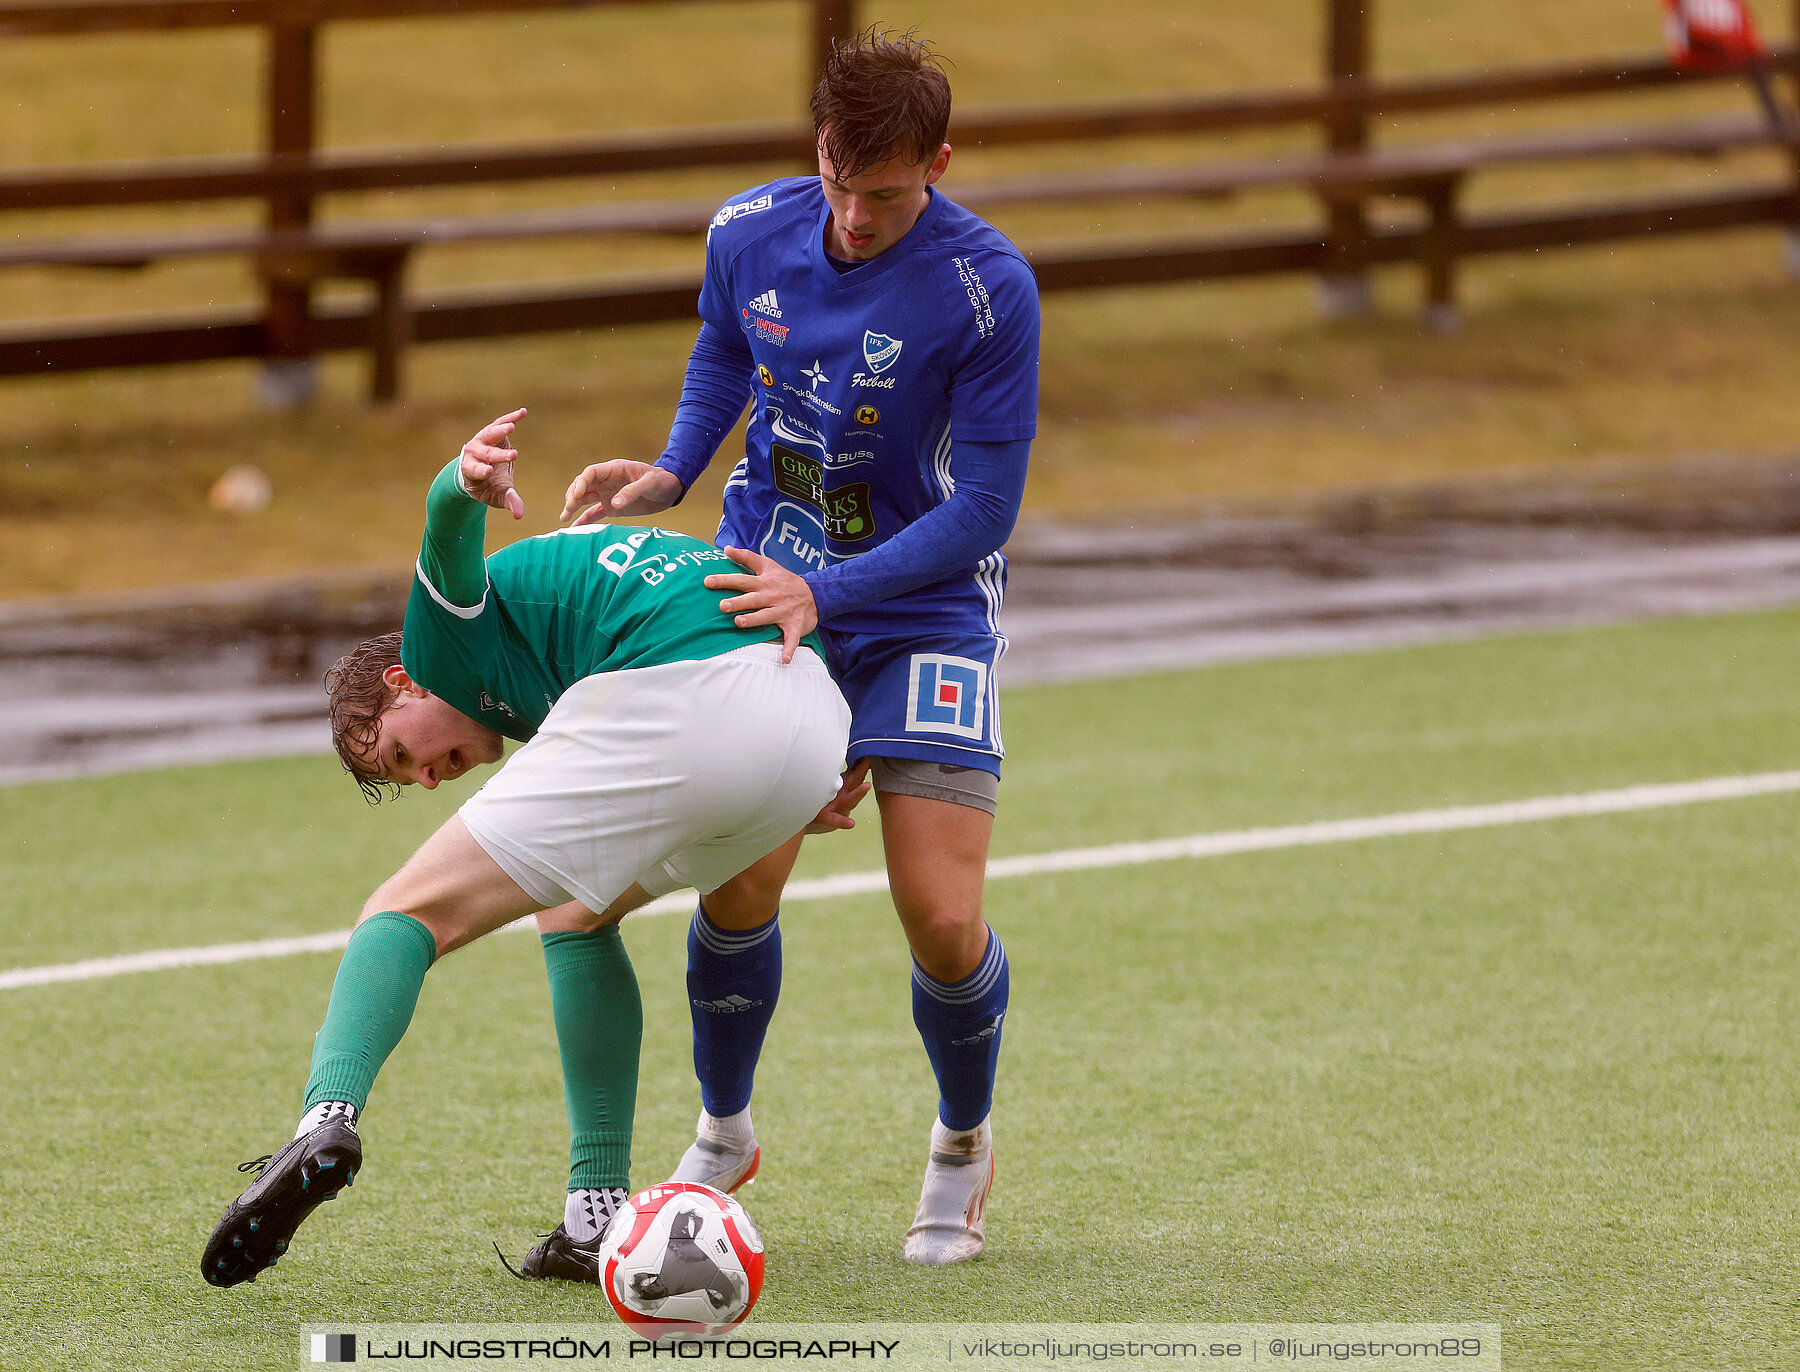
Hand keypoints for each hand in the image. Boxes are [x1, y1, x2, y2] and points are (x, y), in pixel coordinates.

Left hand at [459, 408, 526, 519]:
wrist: (482, 469)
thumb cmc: (489, 486)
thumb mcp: (497, 495)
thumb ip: (508, 502)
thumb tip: (519, 515)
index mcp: (470, 470)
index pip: (475, 469)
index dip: (481, 470)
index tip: (489, 471)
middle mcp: (473, 452)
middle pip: (485, 452)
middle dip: (498, 454)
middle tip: (514, 456)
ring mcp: (482, 439)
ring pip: (490, 433)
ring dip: (500, 430)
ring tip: (511, 427)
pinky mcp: (492, 431)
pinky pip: (500, 422)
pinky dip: (511, 417)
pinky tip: (522, 412)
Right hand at [561, 461, 683, 524]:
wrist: (670, 490)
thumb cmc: (661, 481)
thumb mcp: (649, 483)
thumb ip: (632, 492)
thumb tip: (613, 504)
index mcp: (614, 470)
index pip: (591, 473)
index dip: (581, 482)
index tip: (576, 494)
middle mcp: (606, 481)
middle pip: (582, 486)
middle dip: (573, 496)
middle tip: (569, 509)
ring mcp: (607, 494)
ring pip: (584, 499)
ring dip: (573, 507)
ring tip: (564, 518)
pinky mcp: (611, 507)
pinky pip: (594, 513)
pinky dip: (584, 520)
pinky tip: (574, 529)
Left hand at [705, 546, 817, 663]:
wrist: (816, 594)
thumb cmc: (786, 580)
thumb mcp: (768, 565)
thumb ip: (747, 557)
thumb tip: (726, 548)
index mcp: (764, 583)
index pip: (742, 580)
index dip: (725, 580)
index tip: (708, 581)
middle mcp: (772, 597)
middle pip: (752, 599)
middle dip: (738, 602)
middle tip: (722, 605)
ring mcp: (783, 612)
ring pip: (767, 616)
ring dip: (754, 620)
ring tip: (739, 623)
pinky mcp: (793, 626)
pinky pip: (791, 639)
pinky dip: (789, 649)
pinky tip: (784, 659)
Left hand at [804, 760, 872, 833]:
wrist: (812, 821)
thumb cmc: (824, 799)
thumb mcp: (835, 784)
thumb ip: (842, 772)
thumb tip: (848, 755)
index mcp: (845, 785)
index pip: (855, 770)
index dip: (862, 761)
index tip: (868, 749)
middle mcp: (844, 795)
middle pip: (855, 781)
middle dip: (862, 770)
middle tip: (869, 759)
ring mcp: (838, 807)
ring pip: (849, 799)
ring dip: (858, 793)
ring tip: (867, 786)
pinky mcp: (826, 817)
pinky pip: (834, 819)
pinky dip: (842, 821)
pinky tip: (851, 823)